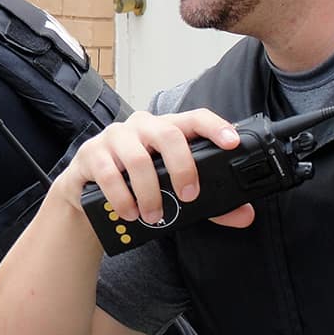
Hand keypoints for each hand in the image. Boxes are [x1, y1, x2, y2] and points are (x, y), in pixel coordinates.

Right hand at [58, 109, 255, 229]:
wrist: (89, 194)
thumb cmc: (136, 185)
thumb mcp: (172, 191)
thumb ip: (209, 203)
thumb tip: (244, 214)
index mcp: (165, 130)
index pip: (194, 118)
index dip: (215, 126)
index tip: (232, 143)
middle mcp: (141, 127)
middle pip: (167, 134)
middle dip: (183, 167)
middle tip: (189, 196)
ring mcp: (114, 137)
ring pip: (138, 158)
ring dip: (150, 193)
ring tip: (154, 215)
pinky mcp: (91, 153)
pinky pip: (108, 173)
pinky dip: (122, 198)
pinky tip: (129, 213)